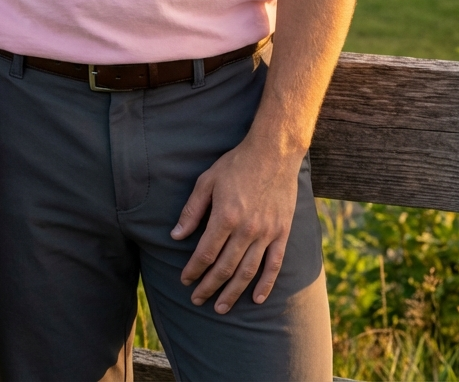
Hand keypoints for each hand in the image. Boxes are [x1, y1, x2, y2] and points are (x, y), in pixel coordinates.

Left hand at [171, 137, 300, 312]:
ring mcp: (266, 232)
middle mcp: (247, 229)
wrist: (273, 152)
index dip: (193, 270)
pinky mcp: (282, 232)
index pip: (206, 253)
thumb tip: (176, 235)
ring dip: (233, 292)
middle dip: (209, 287)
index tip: (185, 280)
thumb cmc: (236, 164)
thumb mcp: (207, 180)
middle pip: (225, 267)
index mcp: (226, 216)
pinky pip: (274, 264)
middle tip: (197, 300)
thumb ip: (192, 210)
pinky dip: (266, 284)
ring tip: (221, 307)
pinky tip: (257, 298)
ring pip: (248, 271)